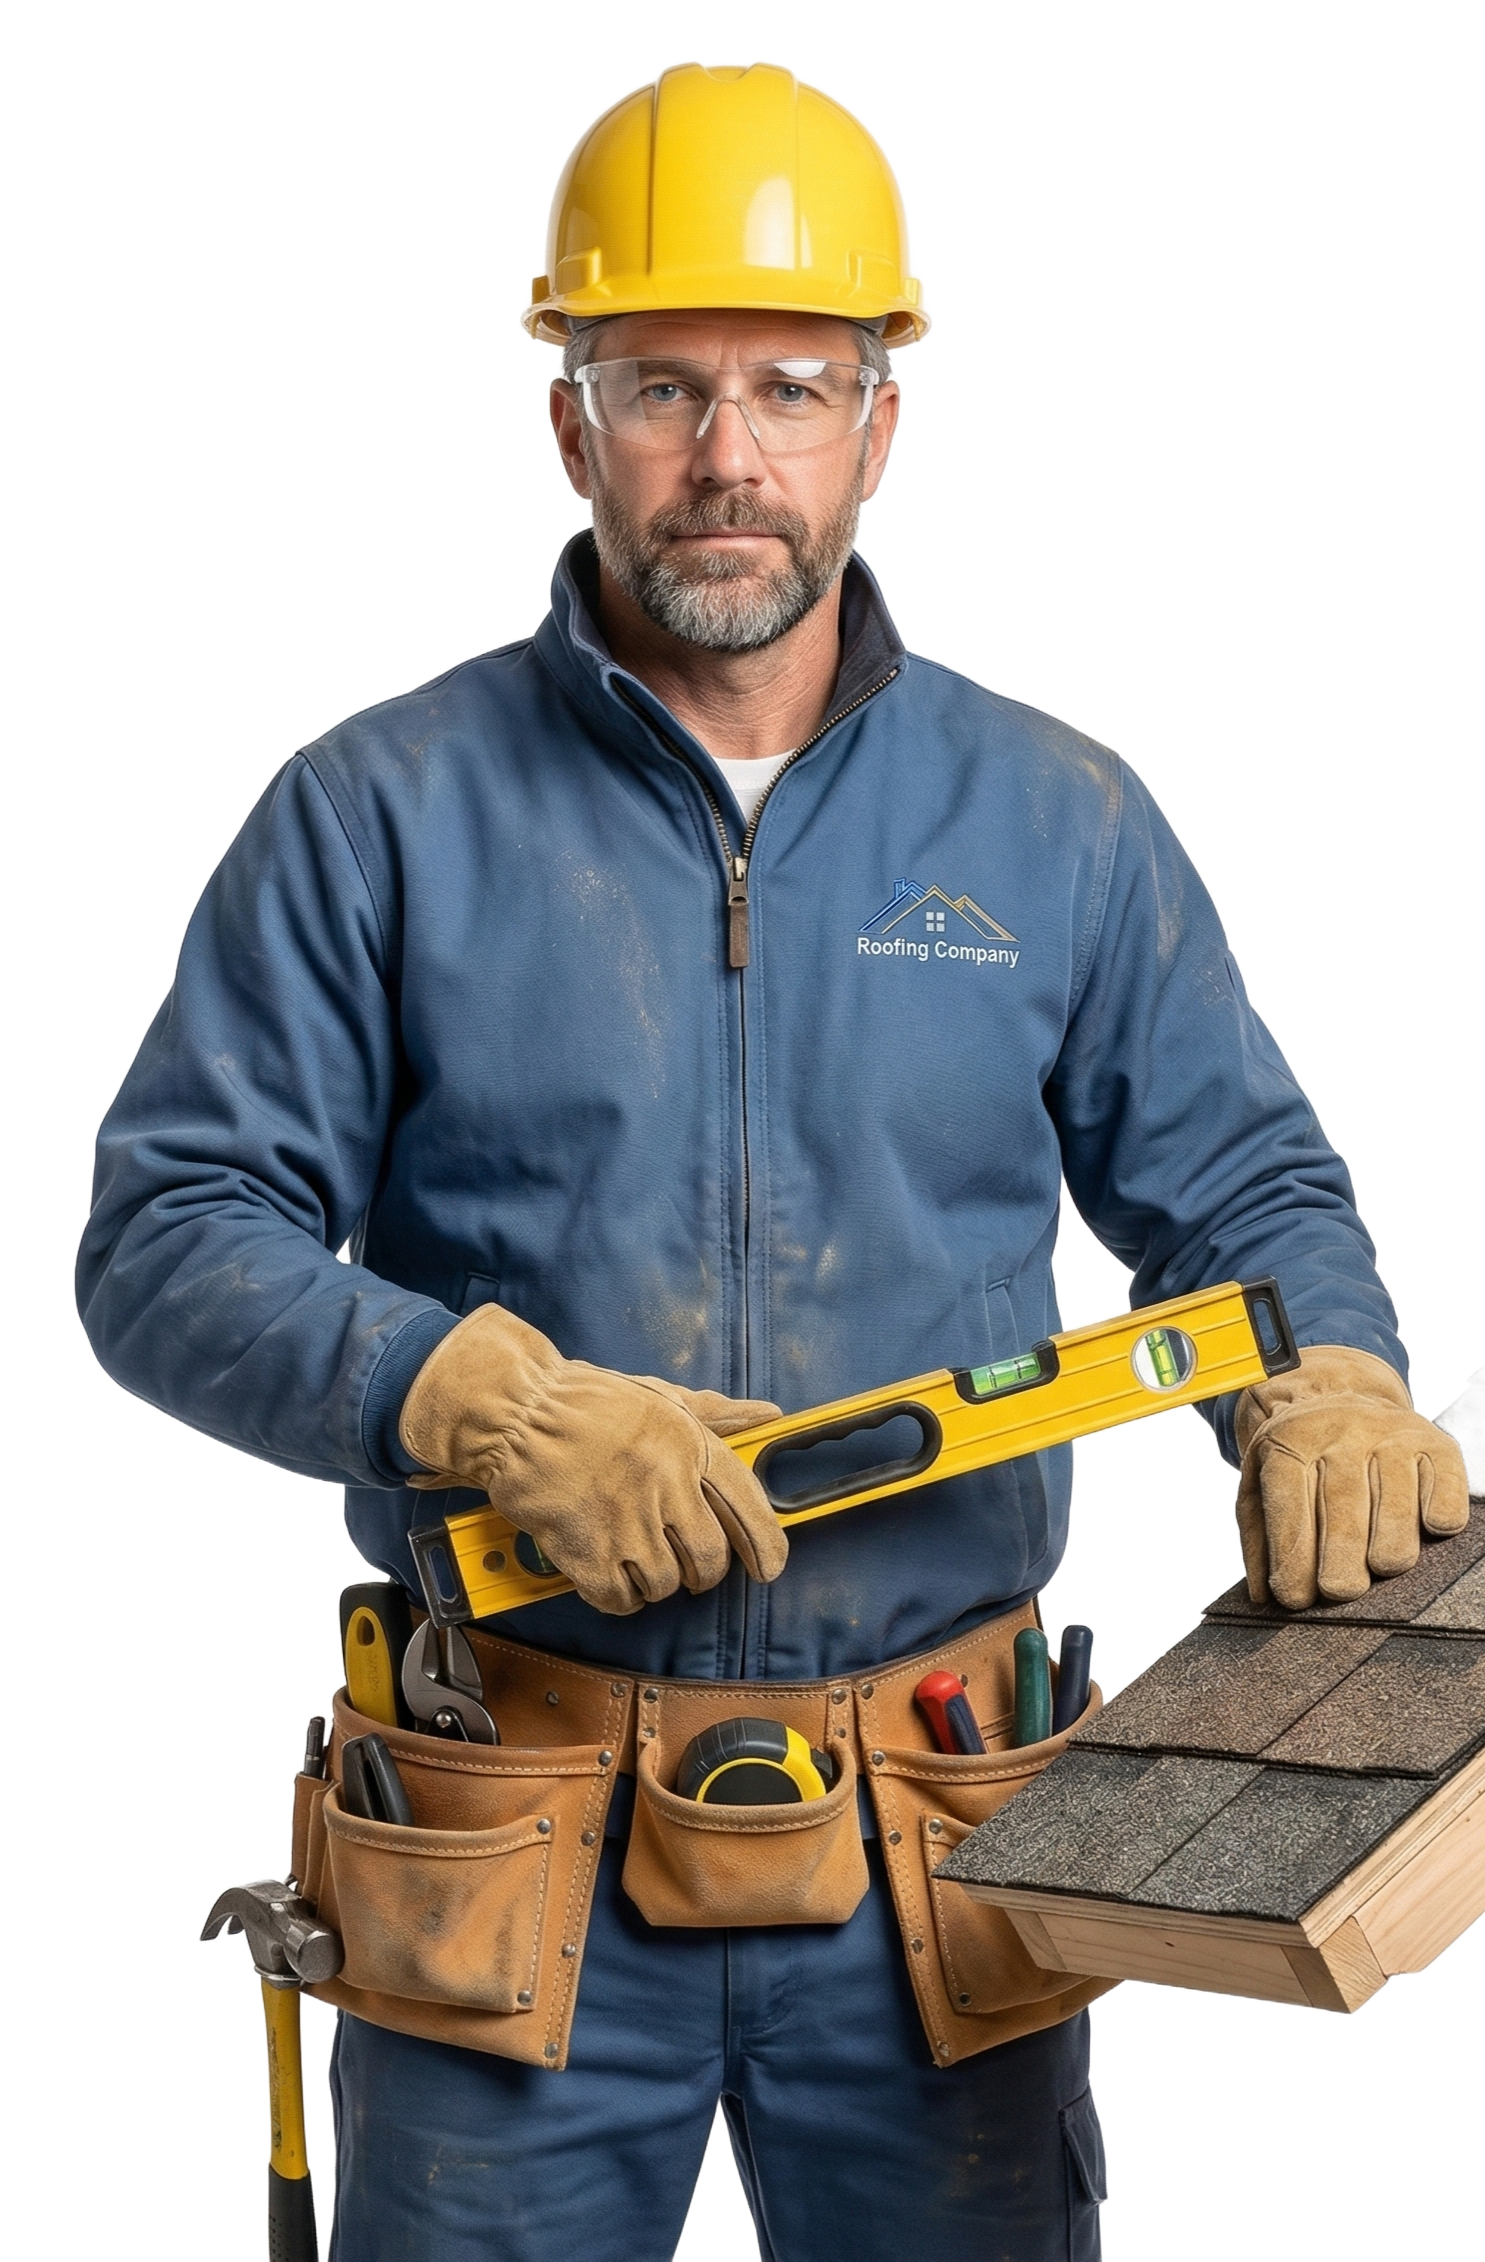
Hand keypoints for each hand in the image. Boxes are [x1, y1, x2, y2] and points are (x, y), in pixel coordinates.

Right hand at [399, 1304, 785, 1613]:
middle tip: (686, 1563)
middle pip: (709, 1558)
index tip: (767, 1566)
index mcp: (689, 1447)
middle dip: (704, 1571)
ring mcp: (627, 1525)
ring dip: (656, 1579)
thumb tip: (765, 1415)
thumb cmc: (584, 1402)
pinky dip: (619, 1595)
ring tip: (634, 1554)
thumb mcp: (659, 1396)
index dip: (766, 1545)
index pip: (748, 1508)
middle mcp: (665, 1488)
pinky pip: (622, 1600)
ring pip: (666, 1583)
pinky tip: (608, 1571)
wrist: (515, 1415)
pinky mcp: (588, 1556)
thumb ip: (716, 1413)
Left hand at [1234, 1344, 1468, 1608]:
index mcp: (1289, 1442)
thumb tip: (1260, 1598)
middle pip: (1343, 1508)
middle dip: (1340, 1562)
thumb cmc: (1300, 1458)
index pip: (1289, 1505)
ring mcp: (1391, 1436)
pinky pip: (1445, 1490)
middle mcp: (1340, 1433)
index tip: (1294, 1599)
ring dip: (1389, 1549)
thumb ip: (1259, 1538)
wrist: (1340, 1393)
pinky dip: (1439, 1518)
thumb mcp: (1261, 1482)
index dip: (1292, 1557)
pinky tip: (1427, 1532)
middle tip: (1340, 1591)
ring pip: (1396, 1506)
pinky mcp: (1435, 1444)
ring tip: (1380, 1569)